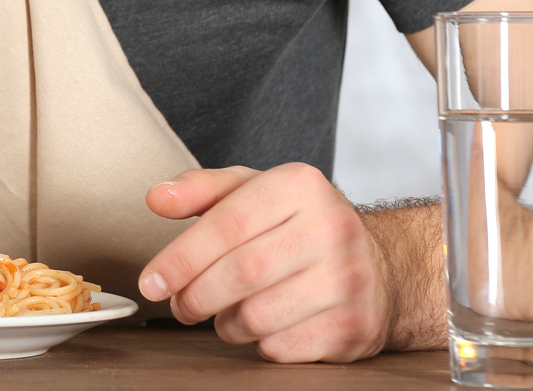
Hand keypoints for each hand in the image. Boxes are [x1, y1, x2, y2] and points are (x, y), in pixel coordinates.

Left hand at [138, 164, 390, 361]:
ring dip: (225, 323)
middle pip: (239, 273)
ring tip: (225, 313)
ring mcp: (348, 280)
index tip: (151, 282)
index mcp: (301, 186)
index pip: (225, 224)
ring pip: (257, 316)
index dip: (179, 258)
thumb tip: (157, 198)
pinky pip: (281, 347)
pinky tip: (264, 326)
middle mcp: (332, 228)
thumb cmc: (303, 227)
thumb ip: (202, 190)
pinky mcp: (353, 326)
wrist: (380, 269)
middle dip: (194, 296)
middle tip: (180, 305)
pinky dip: (258, 343)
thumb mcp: (256, 191)